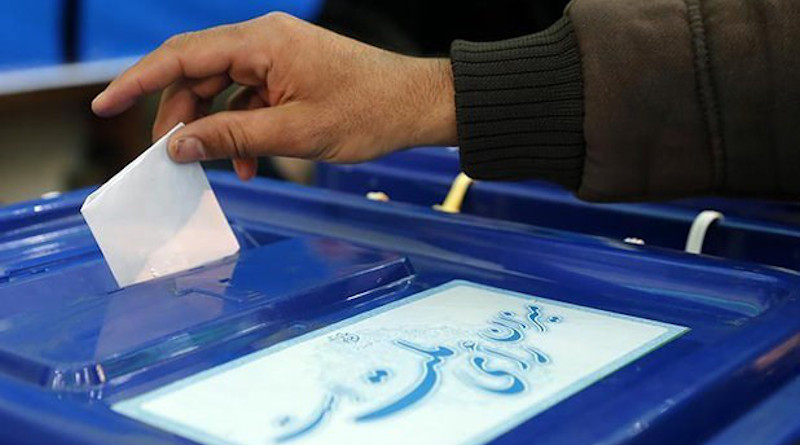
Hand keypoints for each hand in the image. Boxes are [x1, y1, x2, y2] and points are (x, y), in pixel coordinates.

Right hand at [92, 12, 456, 179]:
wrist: (417, 105)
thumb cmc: (368, 112)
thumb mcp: (294, 132)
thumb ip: (232, 138)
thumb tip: (179, 146)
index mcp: (261, 42)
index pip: (182, 57)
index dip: (139, 82)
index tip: (105, 106)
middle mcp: (264, 40)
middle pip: (199, 73)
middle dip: (180, 115)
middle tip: (169, 155)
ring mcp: (278, 56)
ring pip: (224, 88)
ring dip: (215, 128)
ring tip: (214, 165)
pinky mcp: (291, 73)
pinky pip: (251, 97)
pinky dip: (243, 128)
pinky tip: (251, 162)